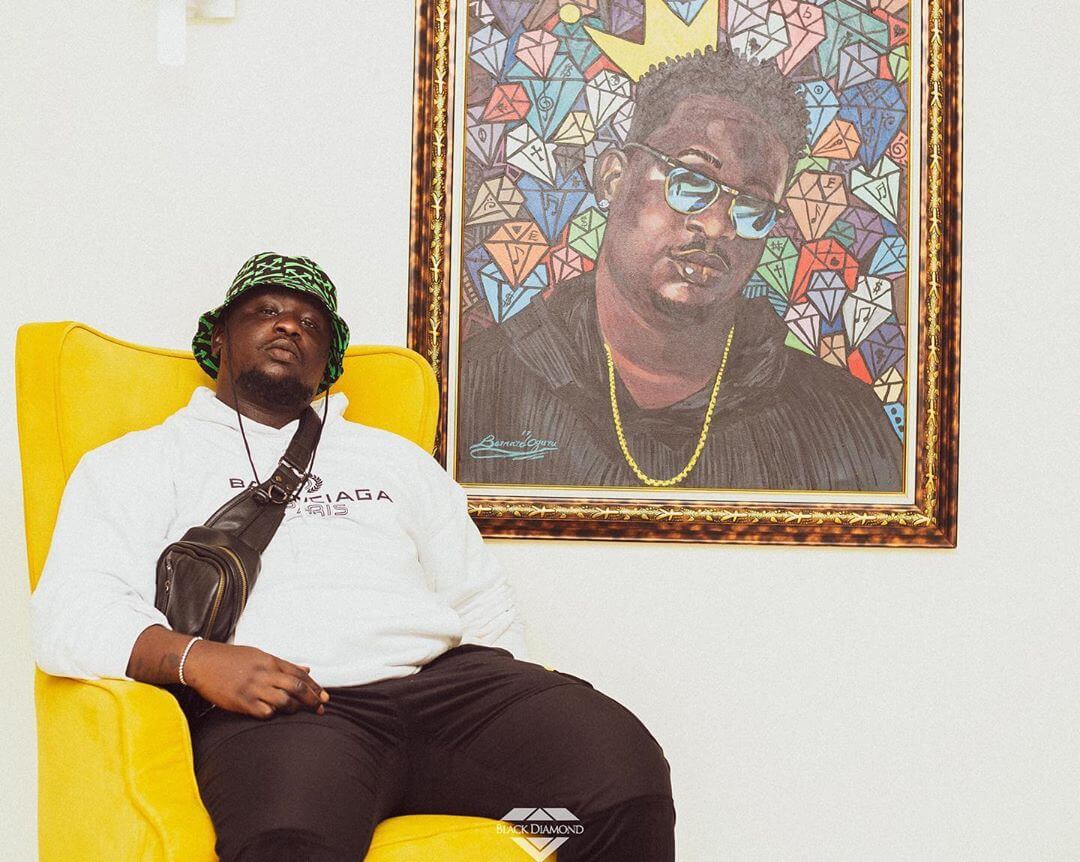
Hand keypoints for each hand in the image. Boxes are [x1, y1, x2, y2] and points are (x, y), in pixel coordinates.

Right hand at [182, 640, 329, 718]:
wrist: (202, 662)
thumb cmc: (232, 659)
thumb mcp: (260, 655)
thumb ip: (284, 665)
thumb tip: (307, 669)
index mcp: (270, 661)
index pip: (299, 674)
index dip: (315, 686)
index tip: (325, 696)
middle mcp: (264, 674)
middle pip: (296, 687)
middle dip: (312, 699)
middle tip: (322, 708)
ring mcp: (253, 688)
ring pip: (283, 701)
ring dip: (294, 708)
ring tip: (297, 711)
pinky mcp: (241, 702)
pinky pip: (264, 712)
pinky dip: (273, 714)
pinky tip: (274, 714)